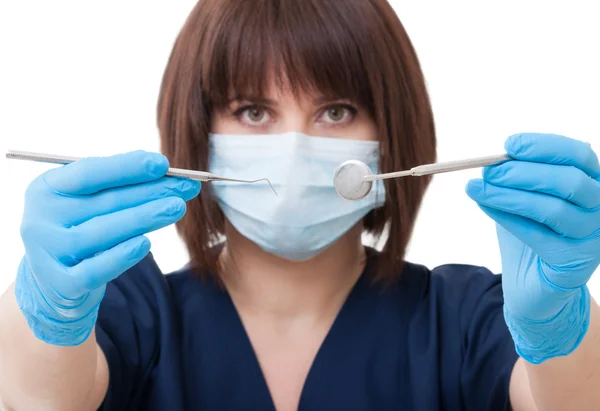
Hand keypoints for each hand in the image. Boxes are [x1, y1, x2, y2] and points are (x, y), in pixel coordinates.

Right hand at [15, 151, 200, 345]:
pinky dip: (121, 256)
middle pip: (104, 202)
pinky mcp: (61, 284)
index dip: (126, 167)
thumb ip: (115, 184)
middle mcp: (41, 219)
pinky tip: (146, 243)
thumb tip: (162, 169)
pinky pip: (96, 270)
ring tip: (177, 207)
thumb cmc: (78, 227)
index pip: (87, 173)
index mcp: (45, 189)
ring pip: (103, 233)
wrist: (52, 281)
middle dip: (151, 191)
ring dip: (145, 218)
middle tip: (187, 186)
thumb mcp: (85, 201)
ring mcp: (48, 254)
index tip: (163, 164)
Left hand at [466, 133, 599, 363]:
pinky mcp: (576, 262)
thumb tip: (491, 163)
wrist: (533, 282)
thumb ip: (516, 178)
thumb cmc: (532, 231)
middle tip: (488, 171)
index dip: (544, 146)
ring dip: (509, 195)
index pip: (579, 155)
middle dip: (523, 173)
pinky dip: (507, 217)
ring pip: (553, 209)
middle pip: (569, 182)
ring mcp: (593, 236)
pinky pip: (537, 235)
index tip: (508, 144)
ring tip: (477, 189)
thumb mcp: (524, 196)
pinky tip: (485, 205)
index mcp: (595, 183)